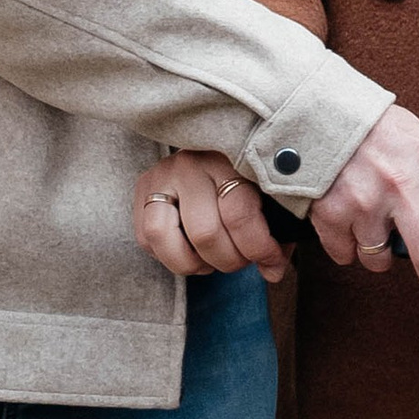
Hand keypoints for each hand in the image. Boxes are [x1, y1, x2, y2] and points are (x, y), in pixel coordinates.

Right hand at [134, 152, 290, 283]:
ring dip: (191, 263)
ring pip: (162, 235)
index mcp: (228, 159)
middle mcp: (189, 165)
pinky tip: (191, 251)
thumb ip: (276, 231)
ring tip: (211, 260)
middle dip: (228, 260)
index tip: (272, 261)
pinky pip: (146, 239)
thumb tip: (272, 271)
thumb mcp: (267, 194)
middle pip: (204, 232)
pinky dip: (170, 256)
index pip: (239, 214)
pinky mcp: (142, 190)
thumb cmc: (245, 178)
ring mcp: (160, 176)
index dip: (259, 248)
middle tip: (241, 260)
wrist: (212, 147)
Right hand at [307, 105, 418, 290]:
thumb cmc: (369, 125)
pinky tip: (347, 223)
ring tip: (373, 229)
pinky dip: (345, 246)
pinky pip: (345, 253)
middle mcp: (403, 184)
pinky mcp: (333, 214)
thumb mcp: (414, 137)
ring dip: (378, 252)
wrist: (314, 110)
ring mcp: (366, 203)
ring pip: (380, 259)